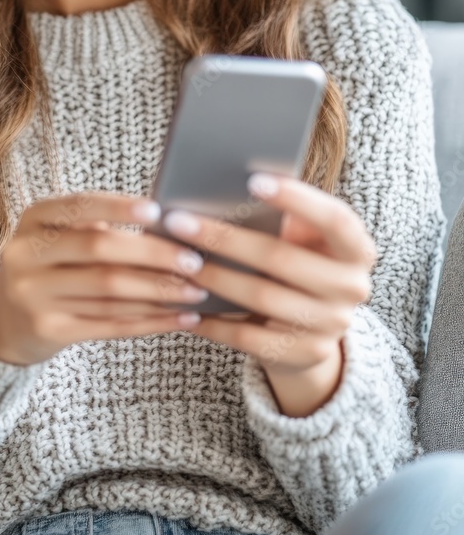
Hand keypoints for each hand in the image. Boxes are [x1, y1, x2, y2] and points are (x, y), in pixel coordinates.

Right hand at [0, 191, 209, 366]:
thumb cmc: (49, 265)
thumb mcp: (58, 235)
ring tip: (197, 290)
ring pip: (109, 291)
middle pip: (98, 249)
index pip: (79, 205)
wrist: (2, 318)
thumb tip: (168, 225)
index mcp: (33, 219)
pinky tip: (180, 318)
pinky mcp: (50, 331)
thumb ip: (97, 225)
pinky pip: (110, 325)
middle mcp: (26, 255)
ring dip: (159, 291)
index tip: (158, 210)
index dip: (118, 207)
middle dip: (152, 254)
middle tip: (194, 259)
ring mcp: (34, 295)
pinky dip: (151, 322)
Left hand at [159, 173, 376, 416]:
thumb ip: (281, 214)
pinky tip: (187, 306)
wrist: (315, 327)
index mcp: (356, 249)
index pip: (334, 219)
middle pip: (282, 258)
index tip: (252, 179)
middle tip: (178, 222)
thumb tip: (223, 186)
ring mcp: (331, 325)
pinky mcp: (305, 355)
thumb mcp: (304, 237)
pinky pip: (250, 338)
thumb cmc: (299, 260)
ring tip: (178, 260)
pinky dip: (215, 322)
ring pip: (261, 297)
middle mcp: (352, 287)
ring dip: (214, 277)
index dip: (297, 199)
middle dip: (224, 238)